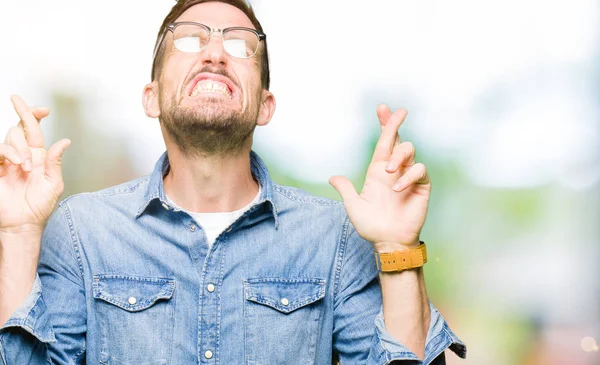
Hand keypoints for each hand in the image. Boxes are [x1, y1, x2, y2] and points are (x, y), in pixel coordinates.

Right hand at [0, 95, 70, 233]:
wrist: (23, 223)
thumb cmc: (39, 206)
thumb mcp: (53, 183)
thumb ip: (55, 161)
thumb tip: (64, 141)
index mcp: (37, 156)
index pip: (33, 129)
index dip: (34, 115)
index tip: (43, 108)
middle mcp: (21, 155)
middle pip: (19, 129)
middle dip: (27, 136)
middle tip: (32, 160)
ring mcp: (7, 161)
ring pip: (9, 137)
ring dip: (20, 149)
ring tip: (26, 168)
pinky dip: (9, 153)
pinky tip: (17, 164)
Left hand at [329, 105, 430, 251]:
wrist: (388, 242)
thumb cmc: (371, 226)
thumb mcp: (353, 206)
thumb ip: (346, 189)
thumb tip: (333, 178)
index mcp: (377, 171)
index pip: (382, 143)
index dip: (383, 125)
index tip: (382, 108)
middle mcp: (394, 170)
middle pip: (398, 140)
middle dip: (396, 124)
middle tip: (400, 113)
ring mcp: (408, 177)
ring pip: (409, 151)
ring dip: (399, 157)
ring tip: (389, 171)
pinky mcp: (421, 186)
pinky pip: (419, 171)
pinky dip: (408, 176)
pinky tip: (397, 188)